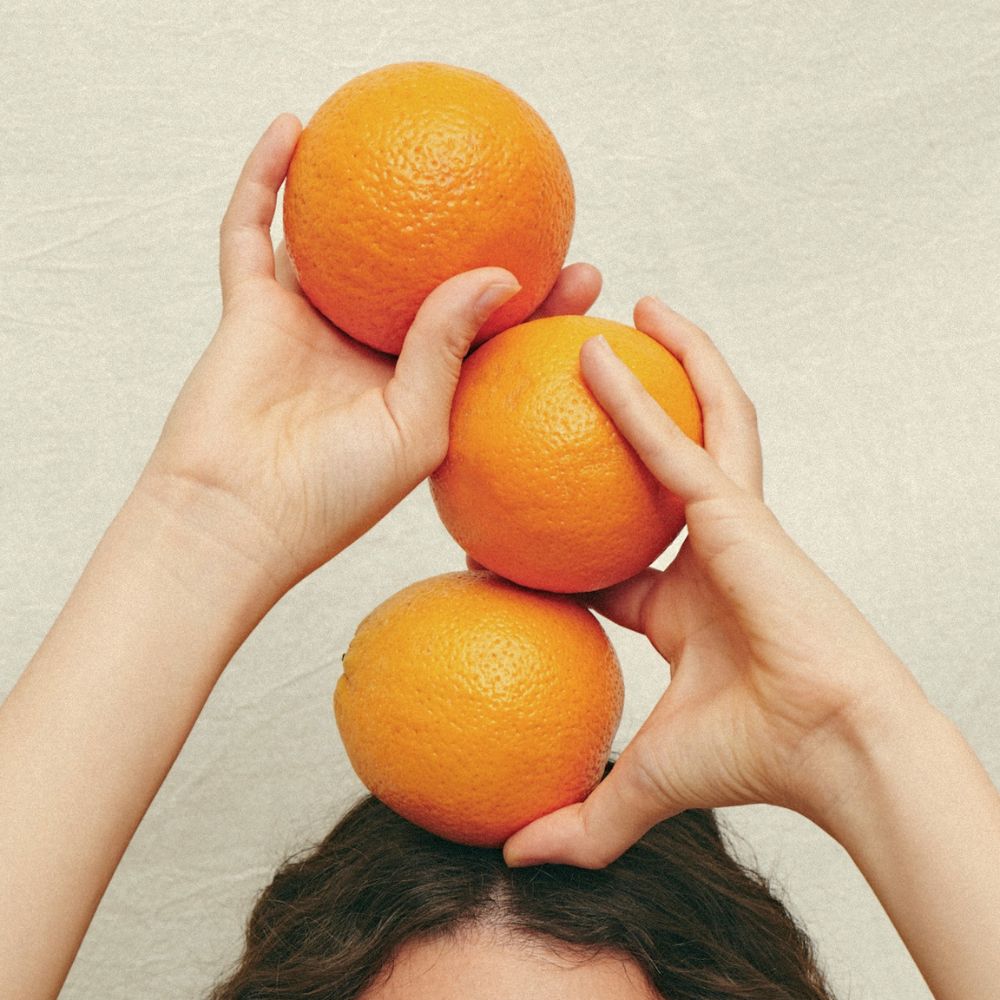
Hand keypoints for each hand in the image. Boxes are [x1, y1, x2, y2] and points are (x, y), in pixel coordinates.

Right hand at [139, 114, 601, 595]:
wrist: (235, 519)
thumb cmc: (333, 497)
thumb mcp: (417, 430)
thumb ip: (449, 351)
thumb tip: (500, 274)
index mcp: (415, 389)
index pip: (484, 335)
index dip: (534, 304)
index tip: (584, 272)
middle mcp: (366, 352)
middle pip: (422, 278)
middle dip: (470, 237)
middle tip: (523, 196)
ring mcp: (309, 327)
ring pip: (340, 245)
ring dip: (363, 195)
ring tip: (404, 138)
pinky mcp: (252, 311)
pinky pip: (253, 232)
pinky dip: (266, 180)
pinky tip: (293, 128)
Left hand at [504, 298, 926, 867]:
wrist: (835, 751)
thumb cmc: (757, 760)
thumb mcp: (642, 780)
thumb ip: (582, 819)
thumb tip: (511, 858)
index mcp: (683, 604)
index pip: (612, 556)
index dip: (561, 536)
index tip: (503, 516)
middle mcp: (707, 549)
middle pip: (663, 461)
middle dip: (633, 410)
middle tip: (578, 367)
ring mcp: (728, 520)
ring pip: (694, 421)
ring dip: (663, 363)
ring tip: (623, 311)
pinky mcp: (738, 508)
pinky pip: (678, 440)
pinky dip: (640, 395)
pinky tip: (600, 350)